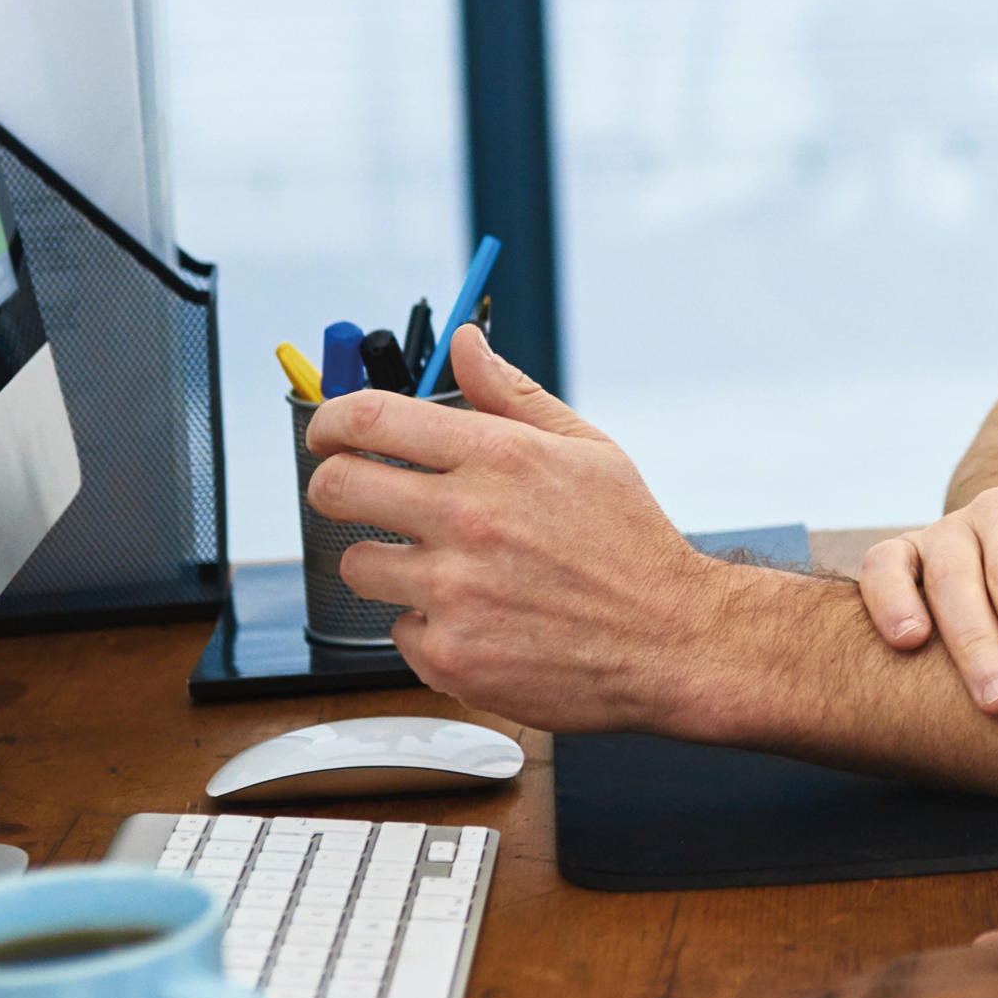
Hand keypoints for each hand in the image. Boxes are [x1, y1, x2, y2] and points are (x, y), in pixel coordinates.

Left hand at [301, 326, 733, 734]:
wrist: (671, 640)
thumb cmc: (631, 545)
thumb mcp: (587, 451)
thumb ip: (512, 396)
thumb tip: (465, 343)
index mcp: (500, 457)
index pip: (370, 418)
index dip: (329, 421)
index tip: (327, 433)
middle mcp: (469, 519)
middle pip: (337, 488)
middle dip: (334, 487)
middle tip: (355, 496)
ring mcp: (454, 591)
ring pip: (359, 566)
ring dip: (388, 565)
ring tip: (445, 570)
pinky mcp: (451, 655)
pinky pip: (400, 629)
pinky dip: (429, 626)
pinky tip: (479, 619)